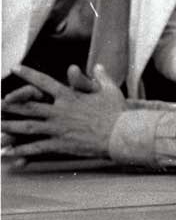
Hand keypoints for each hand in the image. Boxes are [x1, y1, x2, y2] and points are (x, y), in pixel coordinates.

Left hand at [0, 64, 125, 163]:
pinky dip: (20, 150)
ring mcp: (57, 128)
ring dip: (8, 127)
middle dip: (8, 105)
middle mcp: (59, 111)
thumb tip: (97, 66)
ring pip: (26, 127)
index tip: (14, 67)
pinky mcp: (60, 144)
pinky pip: (35, 147)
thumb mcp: (110, 90)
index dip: (28, 74)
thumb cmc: (117, 111)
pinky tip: (7, 153)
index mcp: (69, 96)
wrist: (120, 134)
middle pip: (28, 106)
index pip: (43, 82)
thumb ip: (101, 76)